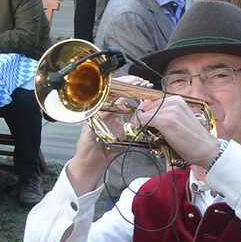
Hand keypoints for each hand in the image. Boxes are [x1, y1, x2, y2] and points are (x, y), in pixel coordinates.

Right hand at [62, 73, 152, 192]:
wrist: (94, 162)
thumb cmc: (108, 149)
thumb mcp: (126, 134)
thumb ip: (136, 125)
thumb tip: (151, 118)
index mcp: (110, 112)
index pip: (120, 94)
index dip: (130, 87)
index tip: (142, 83)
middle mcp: (102, 110)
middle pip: (112, 90)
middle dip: (126, 83)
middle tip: (138, 79)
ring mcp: (95, 114)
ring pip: (106, 95)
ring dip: (119, 88)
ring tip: (131, 83)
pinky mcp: (90, 121)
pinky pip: (98, 107)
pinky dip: (108, 101)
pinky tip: (119, 98)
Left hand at [134, 91, 221, 169]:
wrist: (205, 149)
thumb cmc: (192, 139)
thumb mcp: (179, 120)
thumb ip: (165, 115)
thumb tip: (146, 116)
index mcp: (177, 100)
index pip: (151, 101)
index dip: (144, 111)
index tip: (141, 120)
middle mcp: (174, 102)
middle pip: (146, 106)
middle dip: (141, 117)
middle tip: (142, 128)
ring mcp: (170, 111)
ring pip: (144, 113)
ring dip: (140, 123)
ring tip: (145, 132)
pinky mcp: (165, 121)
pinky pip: (143, 120)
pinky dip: (139, 126)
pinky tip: (142, 132)